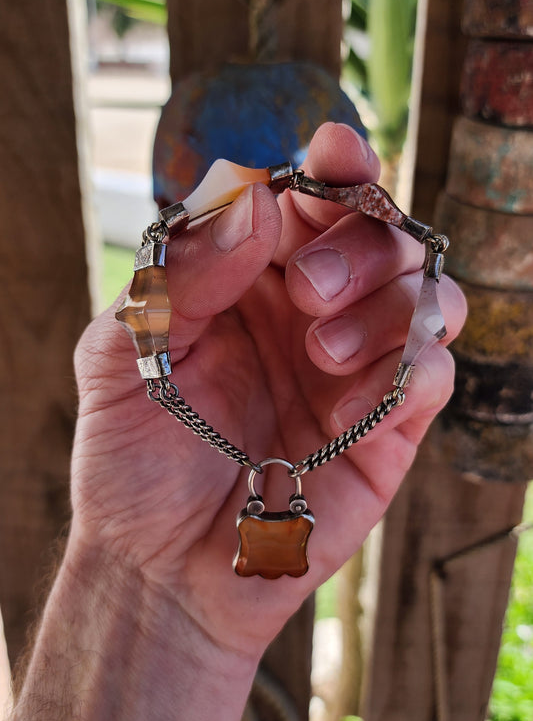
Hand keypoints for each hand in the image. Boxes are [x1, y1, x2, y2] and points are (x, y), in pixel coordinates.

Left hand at [71, 122, 465, 659]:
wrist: (156, 569)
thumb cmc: (131, 458)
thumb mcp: (124, 353)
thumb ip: (181, 272)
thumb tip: (258, 202)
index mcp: (248, 281)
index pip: (309, 205)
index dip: (335, 170)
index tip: (338, 151)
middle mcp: (311, 316)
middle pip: (381, 236)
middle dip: (358, 243)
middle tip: (305, 288)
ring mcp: (356, 372)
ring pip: (427, 295)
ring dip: (387, 302)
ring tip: (319, 351)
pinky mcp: (387, 432)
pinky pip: (433, 377)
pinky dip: (409, 370)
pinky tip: (352, 404)